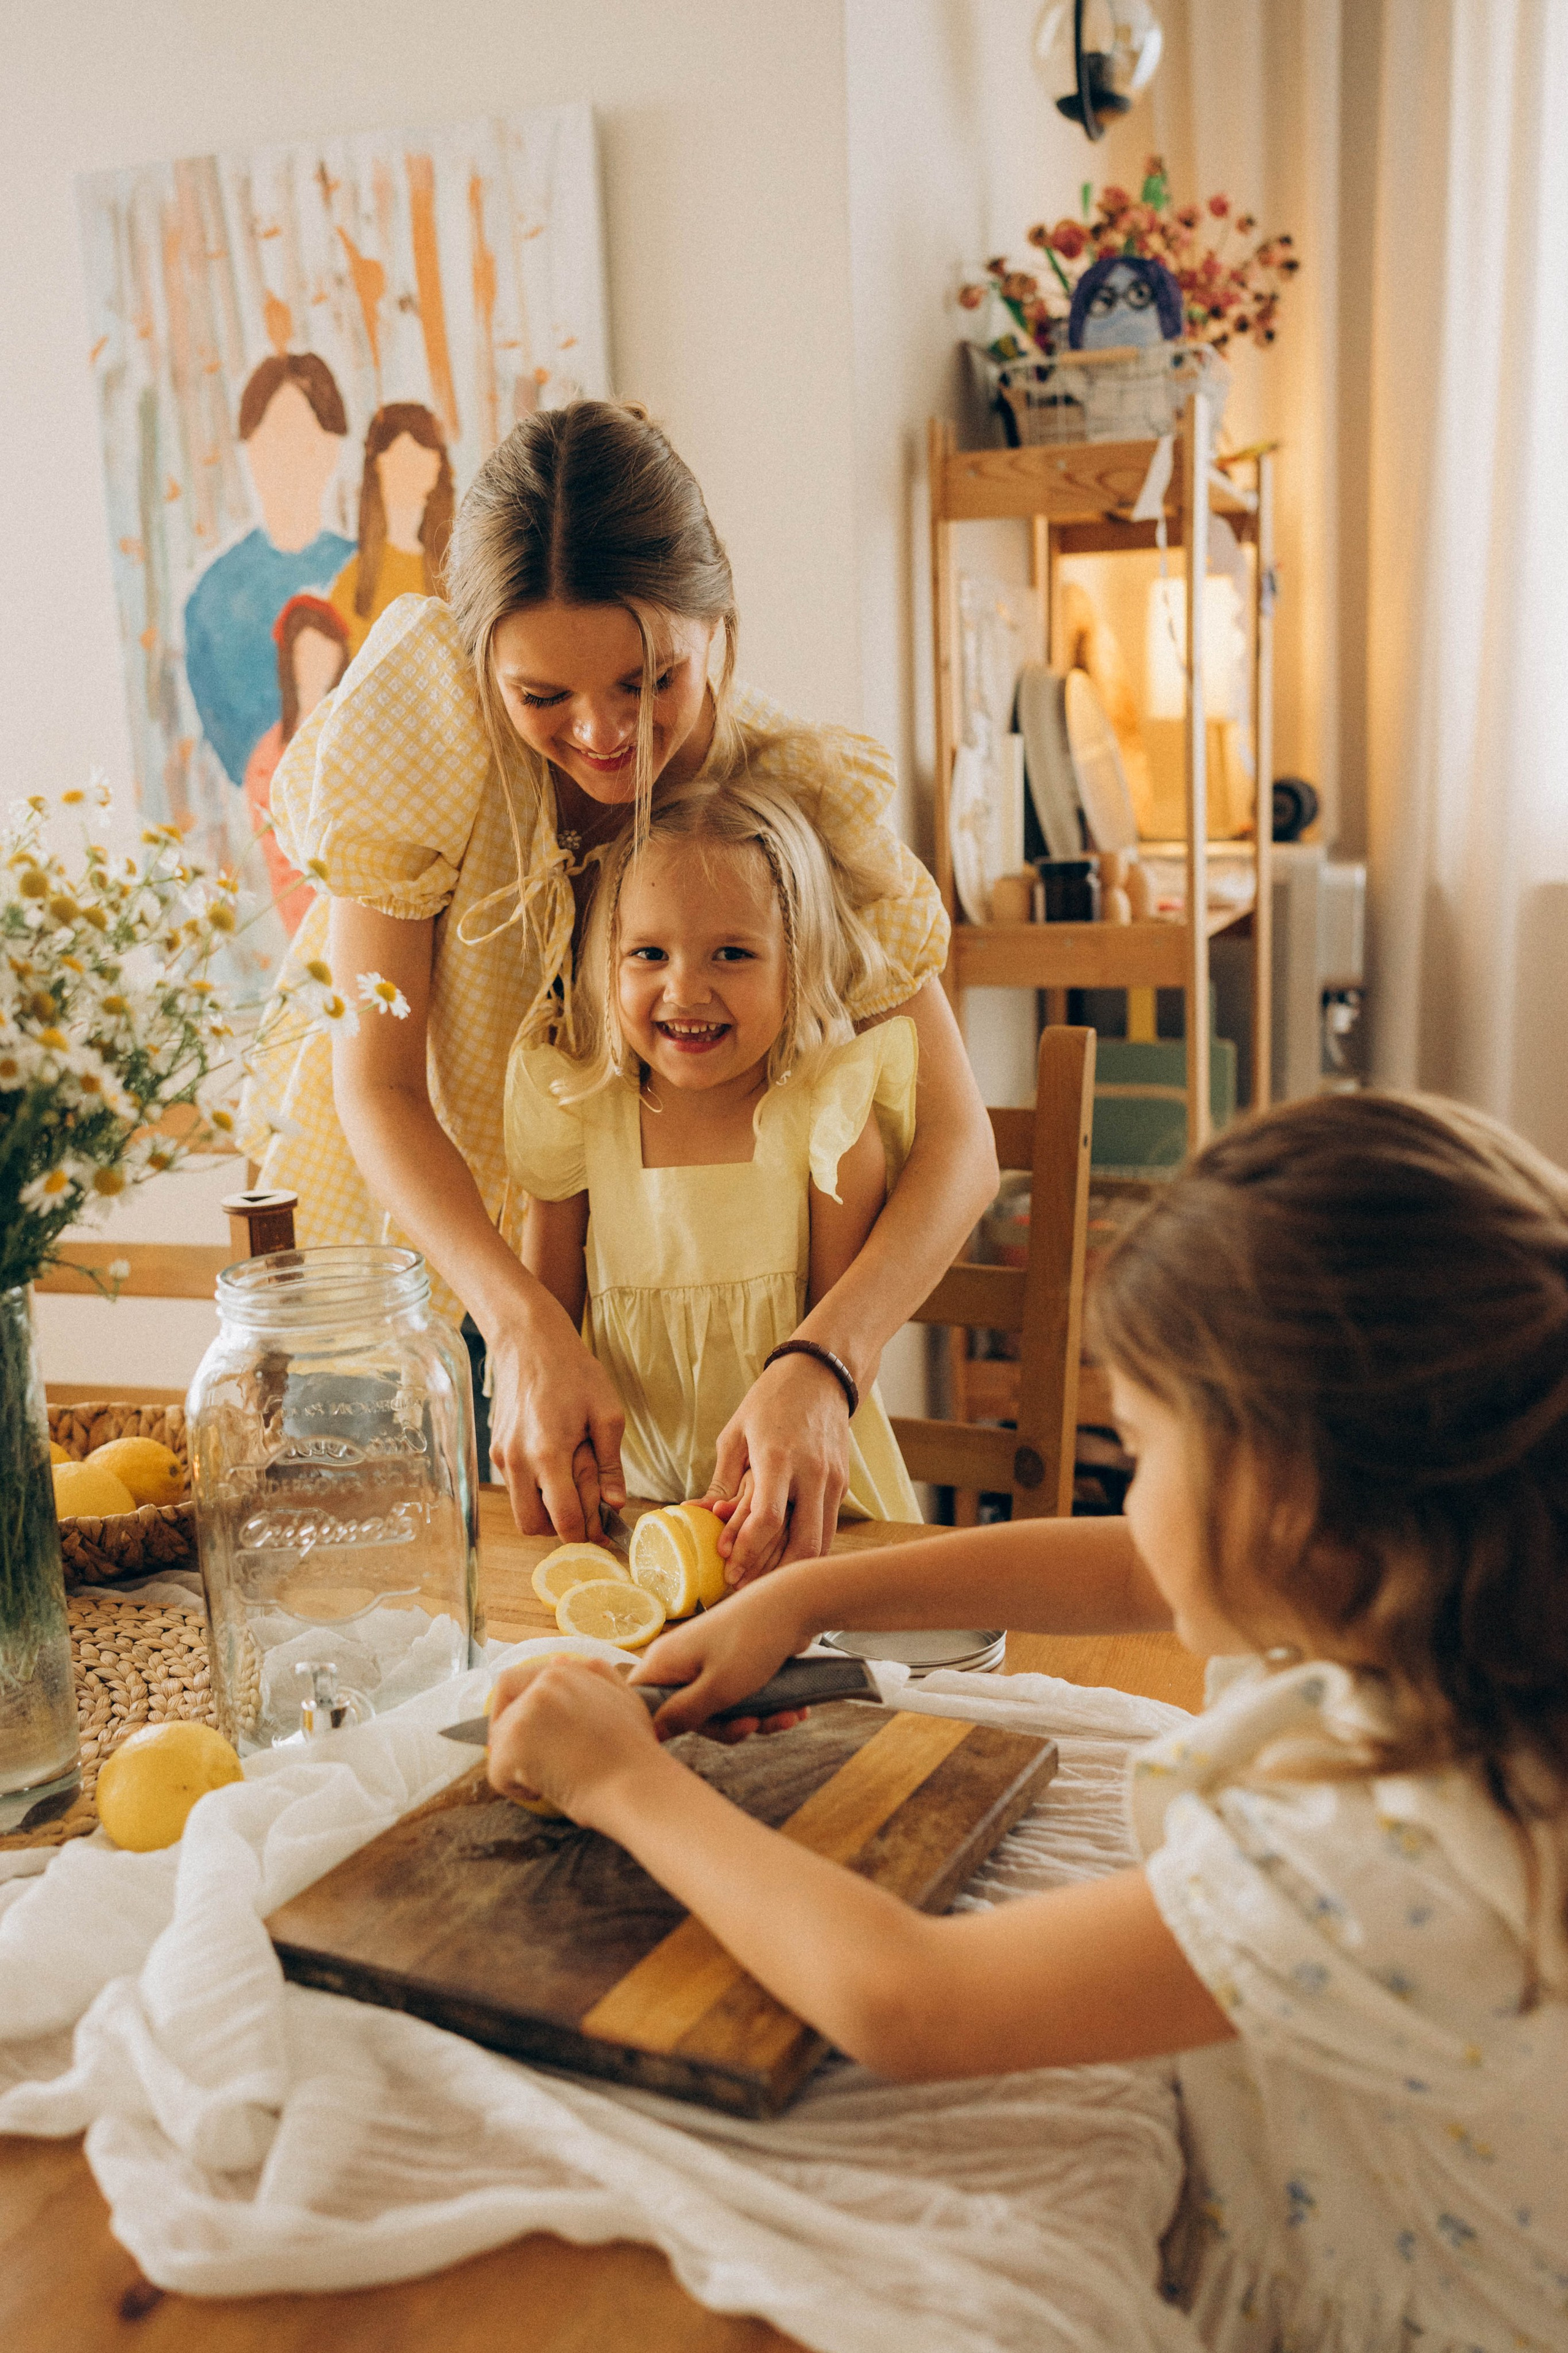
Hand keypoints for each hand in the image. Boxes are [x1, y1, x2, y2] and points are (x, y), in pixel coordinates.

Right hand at [484, 1314, 626, 1542]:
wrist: (530, 1341)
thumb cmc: (574, 1372)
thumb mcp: (606, 1414)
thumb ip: (609, 1465)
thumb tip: (615, 1504)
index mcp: (547, 1453)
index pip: (563, 1519)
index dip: (586, 1533)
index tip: (605, 1531)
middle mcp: (517, 1461)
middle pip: (534, 1526)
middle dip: (561, 1528)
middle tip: (587, 1513)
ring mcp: (501, 1456)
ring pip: (521, 1510)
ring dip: (546, 1511)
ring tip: (574, 1488)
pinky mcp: (495, 1449)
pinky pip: (514, 1487)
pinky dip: (535, 1490)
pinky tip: (557, 1466)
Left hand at [486, 1656, 659, 1819]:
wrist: (636, 1785)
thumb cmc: (635, 1752)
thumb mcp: (624, 1699)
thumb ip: (594, 1675)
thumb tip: (557, 1661)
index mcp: (565, 1671)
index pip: (514, 1681)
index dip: (515, 1708)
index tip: (531, 1734)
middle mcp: (543, 1683)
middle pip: (502, 1706)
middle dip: (508, 1733)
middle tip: (529, 1759)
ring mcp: (527, 1712)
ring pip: (498, 1740)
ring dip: (515, 1763)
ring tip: (546, 1779)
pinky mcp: (515, 1745)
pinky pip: (496, 1772)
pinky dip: (514, 1788)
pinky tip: (541, 1792)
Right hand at [630, 1575, 810, 1737]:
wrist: (796, 1602)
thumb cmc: (752, 1643)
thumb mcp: (717, 1689)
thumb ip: (683, 1715)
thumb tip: (652, 1733)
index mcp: (664, 1662)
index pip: (644, 1704)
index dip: (662, 1727)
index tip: (698, 1732)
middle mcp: (680, 1661)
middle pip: (690, 1715)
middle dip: (730, 1727)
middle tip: (755, 1726)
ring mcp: (706, 1660)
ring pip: (722, 1709)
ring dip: (757, 1719)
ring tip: (788, 1716)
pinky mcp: (731, 1662)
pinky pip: (740, 1696)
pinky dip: (765, 1706)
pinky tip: (793, 1710)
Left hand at [702, 1354, 851, 1585]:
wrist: (821, 1374)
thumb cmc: (771, 1401)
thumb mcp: (736, 1434)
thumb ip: (722, 1481)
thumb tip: (697, 1515)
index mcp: (778, 1458)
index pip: (769, 1519)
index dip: (748, 1550)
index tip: (728, 1568)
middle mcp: (811, 1472)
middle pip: (803, 1543)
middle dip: (774, 1574)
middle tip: (746, 1589)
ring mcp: (833, 1480)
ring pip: (821, 1543)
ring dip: (793, 1568)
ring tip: (763, 1582)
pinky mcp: (843, 1484)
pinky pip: (828, 1528)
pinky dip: (808, 1548)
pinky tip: (785, 1559)